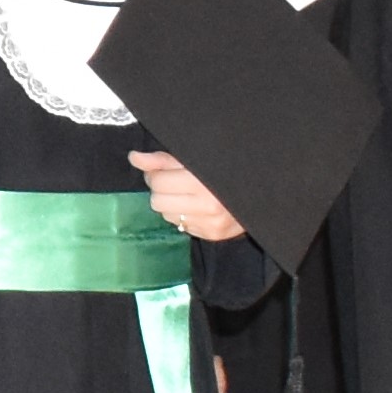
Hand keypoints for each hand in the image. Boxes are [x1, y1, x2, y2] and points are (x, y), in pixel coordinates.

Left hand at [127, 152, 246, 245]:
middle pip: (157, 200)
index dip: (156, 173)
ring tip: (186, 193)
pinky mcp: (213, 234)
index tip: (163, 170)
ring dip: (171, 203)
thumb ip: (162, 160)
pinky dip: (184, 215)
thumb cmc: (224, 169)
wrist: (257, 191)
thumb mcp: (194, 158)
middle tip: (174, 181)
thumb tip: (134, 158)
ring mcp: (210, 222)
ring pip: (166, 215)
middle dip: (161, 189)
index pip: (158, 182)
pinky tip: (196, 206)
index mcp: (202, 181)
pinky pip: (181, 226)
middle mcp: (207, 204)